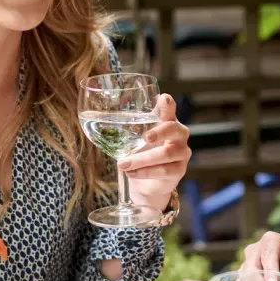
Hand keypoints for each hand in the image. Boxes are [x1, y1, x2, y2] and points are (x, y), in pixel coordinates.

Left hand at [120, 94, 191, 212]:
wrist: (147, 182)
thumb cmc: (142, 154)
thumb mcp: (134, 138)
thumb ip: (128, 127)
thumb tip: (97, 115)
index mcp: (167, 122)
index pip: (170, 110)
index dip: (168, 104)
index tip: (163, 98)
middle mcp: (178, 135)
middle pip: (173, 129)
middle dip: (159, 132)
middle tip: (145, 137)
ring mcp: (182, 152)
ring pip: (166, 153)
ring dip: (142, 159)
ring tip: (123, 164)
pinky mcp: (179, 170)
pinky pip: (164, 170)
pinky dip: (146, 172)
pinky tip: (132, 173)